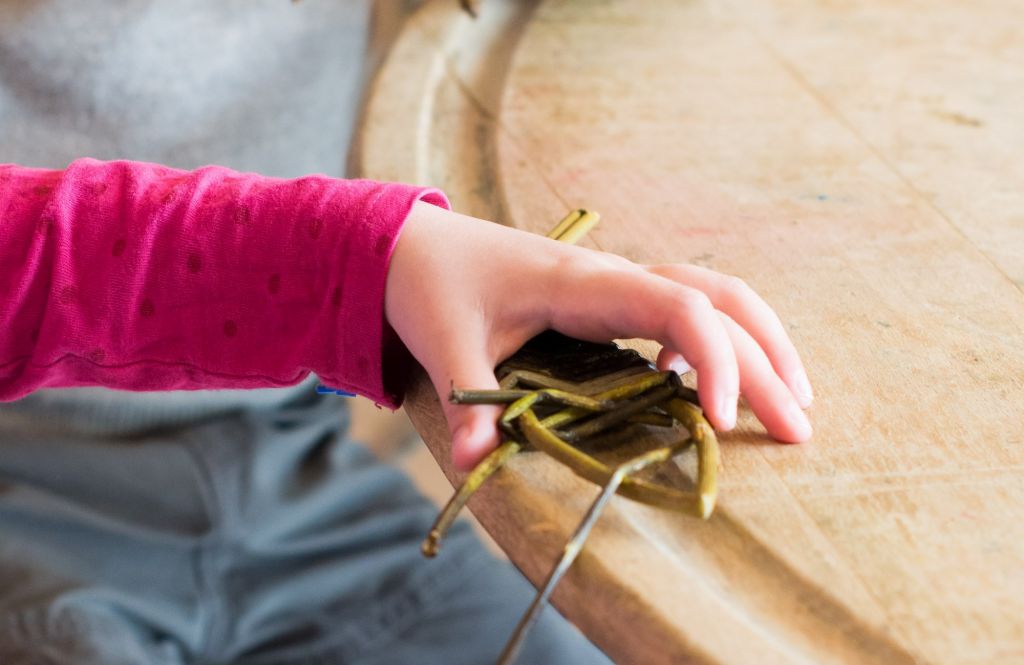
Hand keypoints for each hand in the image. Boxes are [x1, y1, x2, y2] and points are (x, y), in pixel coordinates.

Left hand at [385, 202, 813, 470]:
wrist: (416, 245)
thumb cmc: (435, 285)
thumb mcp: (446, 341)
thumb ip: (469, 400)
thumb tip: (475, 463)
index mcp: (585, 284)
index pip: (681, 307)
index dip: (716, 360)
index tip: (723, 425)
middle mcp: (615, 277)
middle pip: (719, 302)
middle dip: (766, 362)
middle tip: (800, 432)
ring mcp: (618, 284)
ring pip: (714, 295)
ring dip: (760, 342)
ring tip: (794, 401)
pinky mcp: (611, 299)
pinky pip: (686, 307)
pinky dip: (718, 341)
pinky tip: (706, 389)